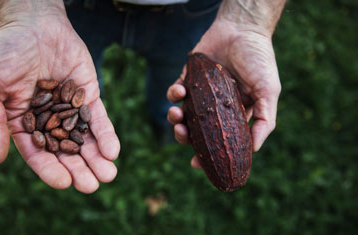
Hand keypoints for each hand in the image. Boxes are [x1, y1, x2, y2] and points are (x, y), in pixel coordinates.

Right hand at [0, 6, 119, 192]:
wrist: (33, 23)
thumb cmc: (5, 53)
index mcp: (23, 124)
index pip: (38, 153)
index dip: (50, 169)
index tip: (64, 183)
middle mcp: (49, 121)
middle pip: (65, 151)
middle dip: (79, 169)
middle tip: (92, 185)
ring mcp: (70, 110)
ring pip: (84, 139)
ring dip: (96, 158)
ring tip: (109, 175)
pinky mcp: (88, 96)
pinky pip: (99, 118)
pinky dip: (106, 135)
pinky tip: (113, 150)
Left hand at [167, 19, 280, 167]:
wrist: (242, 29)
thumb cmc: (258, 60)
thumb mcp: (269, 92)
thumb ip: (265, 120)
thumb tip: (253, 149)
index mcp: (234, 114)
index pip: (219, 140)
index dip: (208, 154)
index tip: (197, 165)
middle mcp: (215, 107)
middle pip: (196, 130)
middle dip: (185, 137)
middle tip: (183, 136)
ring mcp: (201, 93)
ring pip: (182, 114)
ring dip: (175, 118)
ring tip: (176, 115)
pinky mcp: (188, 78)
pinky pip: (175, 92)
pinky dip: (173, 95)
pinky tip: (179, 92)